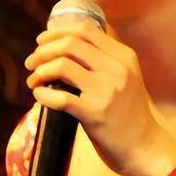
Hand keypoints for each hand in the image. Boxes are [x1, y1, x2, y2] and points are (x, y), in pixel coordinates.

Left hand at [24, 19, 175, 175]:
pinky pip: (60, 97)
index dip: (58, 32)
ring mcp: (106, 90)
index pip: (86, 29)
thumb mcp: (125, 77)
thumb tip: (65, 45)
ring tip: (33, 81)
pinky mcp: (95, 113)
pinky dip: (43, 94)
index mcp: (123, 56)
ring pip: (62, 66)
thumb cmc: (129, 113)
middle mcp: (117, 69)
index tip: (41, 41)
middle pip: (70, 44)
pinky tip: (39, 95)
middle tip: (31, 62)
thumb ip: (104, 60)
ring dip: (40, 71)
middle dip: (43, 51)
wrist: (144, 146)